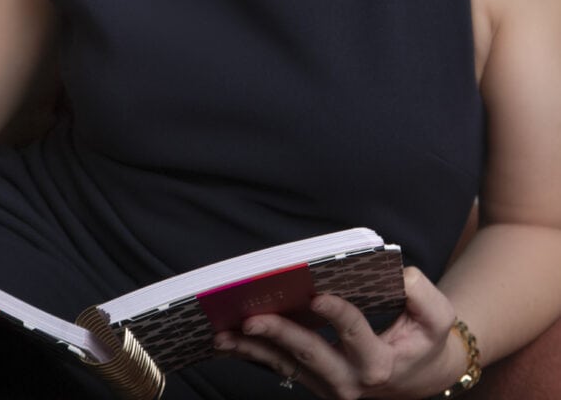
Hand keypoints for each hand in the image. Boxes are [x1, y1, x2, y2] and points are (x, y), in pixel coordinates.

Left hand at [213, 267, 465, 398]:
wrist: (421, 375)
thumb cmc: (426, 339)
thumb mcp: (437, 317)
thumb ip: (423, 296)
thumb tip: (399, 275)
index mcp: (379, 364)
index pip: (354, 334)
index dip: (337, 314)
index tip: (317, 293)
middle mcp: (350, 381)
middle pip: (310, 354)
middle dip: (278, 335)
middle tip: (250, 319)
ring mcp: (330, 385)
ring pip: (287, 365)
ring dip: (253, 349)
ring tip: (223, 334)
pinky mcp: (316, 382)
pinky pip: (283, 367)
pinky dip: (256, 353)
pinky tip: (231, 340)